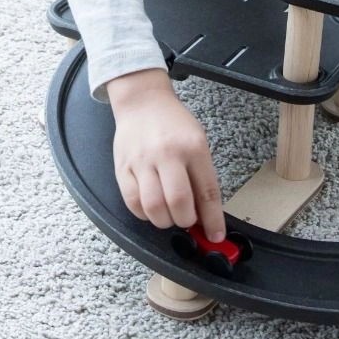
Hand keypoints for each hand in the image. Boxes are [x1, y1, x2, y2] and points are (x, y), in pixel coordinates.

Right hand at [105, 69, 225, 241]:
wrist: (143, 102)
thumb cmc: (174, 124)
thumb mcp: (198, 142)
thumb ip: (202, 177)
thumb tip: (206, 215)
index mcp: (193, 147)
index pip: (207, 192)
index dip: (213, 220)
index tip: (216, 236)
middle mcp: (167, 154)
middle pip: (179, 203)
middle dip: (186, 221)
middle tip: (187, 219)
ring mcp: (142, 161)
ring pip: (153, 207)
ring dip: (165, 221)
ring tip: (169, 215)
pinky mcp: (122, 168)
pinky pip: (132, 202)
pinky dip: (144, 214)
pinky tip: (151, 208)